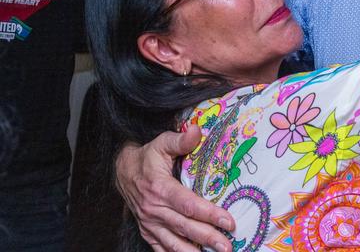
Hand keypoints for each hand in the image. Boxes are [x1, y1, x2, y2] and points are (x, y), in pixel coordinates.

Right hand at [115, 126, 234, 251]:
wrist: (121, 171)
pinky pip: (161, 249)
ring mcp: (150, 223)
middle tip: (228, 246)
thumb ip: (180, 139)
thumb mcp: (162, 143)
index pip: (188, 205)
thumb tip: (197, 130)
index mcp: (160, 188)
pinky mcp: (147, 231)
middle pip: (185, 227)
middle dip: (208, 238)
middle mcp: (154, 209)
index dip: (209, 214)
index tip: (228, 221)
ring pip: (174, 243)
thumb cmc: (147, 157)